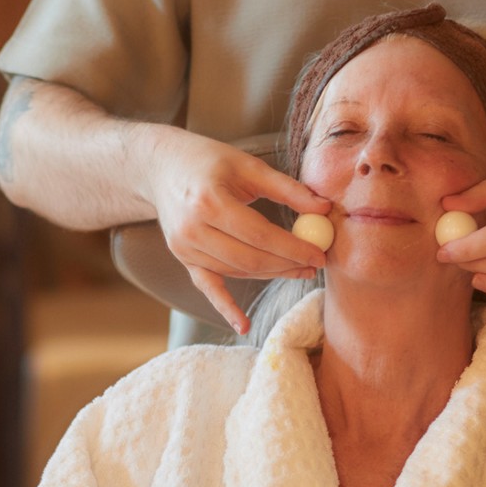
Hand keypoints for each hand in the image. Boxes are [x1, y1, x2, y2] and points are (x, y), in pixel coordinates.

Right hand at [142, 129, 330, 334]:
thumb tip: (324, 210)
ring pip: (236, 271)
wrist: (161, 168)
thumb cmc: (207, 161)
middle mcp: (193, 230)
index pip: (260, 235)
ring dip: (271, 275)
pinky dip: (225, 307)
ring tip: (299, 271)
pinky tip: (243, 325)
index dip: (293, 248)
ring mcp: (185, 248)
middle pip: (249, 259)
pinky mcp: (183, 258)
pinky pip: (208, 286)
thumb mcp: (247, 165)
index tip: (319, 253)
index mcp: (209, 202)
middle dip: (287, 265)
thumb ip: (286, 188)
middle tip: (315, 265)